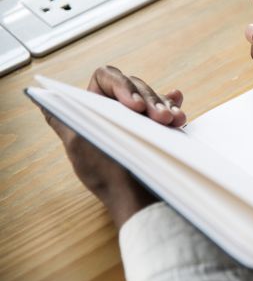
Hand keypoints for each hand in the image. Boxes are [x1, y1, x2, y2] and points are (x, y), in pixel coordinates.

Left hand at [40, 66, 186, 227]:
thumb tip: (43, 100)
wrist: (139, 202)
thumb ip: (62, 120)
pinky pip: (167, 109)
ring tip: (175, 121)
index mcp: (93, 106)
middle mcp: (115, 109)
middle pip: (135, 85)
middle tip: (161, 119)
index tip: (135, 106)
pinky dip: (174, 109)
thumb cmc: (108, 177)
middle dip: (150, 99)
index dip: (122, 85)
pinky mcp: (156, 128)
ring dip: (165, 106)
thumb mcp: (78, 146)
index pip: (106, 78)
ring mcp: (137, 118)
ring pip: (153, 97)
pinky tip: (179, 114)